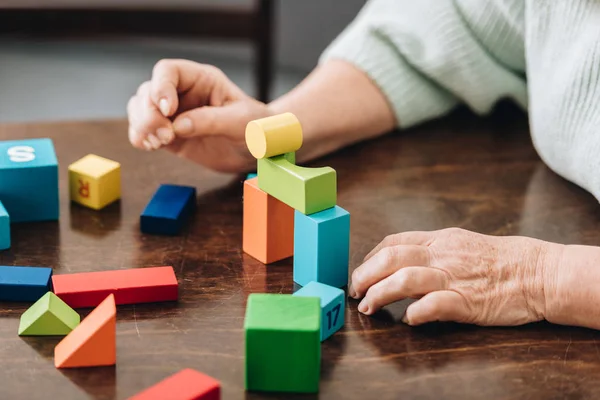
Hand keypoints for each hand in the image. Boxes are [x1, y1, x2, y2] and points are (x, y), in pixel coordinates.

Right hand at [127, 59, 270, 172]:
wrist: (258, 151)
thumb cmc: (256, 128)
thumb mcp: (241, 121)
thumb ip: (211, 121)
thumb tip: (179, 125)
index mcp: (201, 80)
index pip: (168, 70)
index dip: (161, 87)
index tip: (168, 110)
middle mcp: (182, 93)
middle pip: (147, 91)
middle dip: (149, 113)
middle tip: (166, 135)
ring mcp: (173, 115)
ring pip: (140, 110)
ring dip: (141, 126)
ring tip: (160, 142)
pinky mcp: (169, 136)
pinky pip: (143, 132)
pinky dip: (140, 138)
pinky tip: (151, 146)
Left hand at [350, 228, 563, 325]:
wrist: (538, 272)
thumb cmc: (498, 260)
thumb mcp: (460, 243)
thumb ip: (430, 250)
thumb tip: (398, 262)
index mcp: (439, 239)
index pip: (393, 242)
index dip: (370, 258)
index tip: (361, 273)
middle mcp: (443, 255)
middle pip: (392, 258)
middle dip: (366, 274)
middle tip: (355, 291)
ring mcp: (455, 277)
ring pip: (406, 278)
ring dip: (381, 293)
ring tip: (369, 307)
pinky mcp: (470, 301)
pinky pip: (436, 303)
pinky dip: (417, 311)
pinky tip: (408, 319)